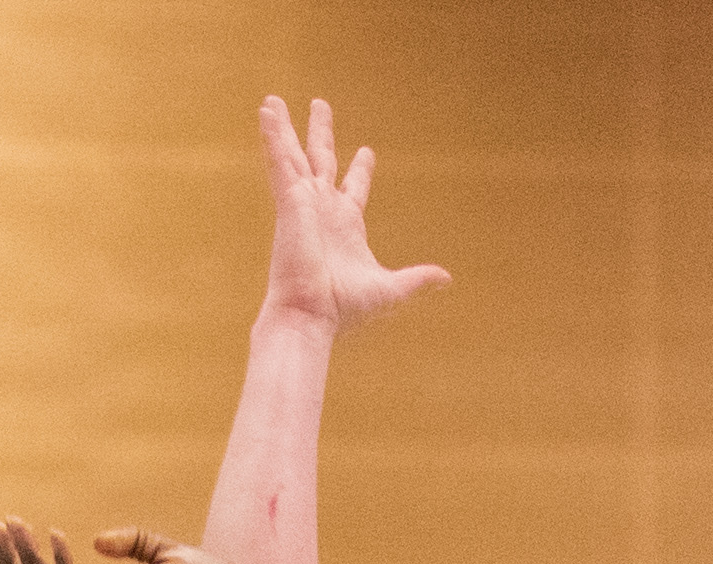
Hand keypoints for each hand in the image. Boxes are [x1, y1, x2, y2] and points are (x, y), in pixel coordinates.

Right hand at [255, 95, 448, 333]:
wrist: (312, 314)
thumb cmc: (345, 308)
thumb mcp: (390, 289)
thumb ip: (416, 279)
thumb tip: (446, 278)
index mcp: (346, 226)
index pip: (354, 189)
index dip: (361, 170)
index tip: (366, 152)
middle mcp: (323, 209)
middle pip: (322, 160)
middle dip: (320, 134)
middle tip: (320, 105)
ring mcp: (304, 202)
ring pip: (293, 154)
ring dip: (284, 127)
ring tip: (273, 100)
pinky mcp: (289, 199)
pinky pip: (279, 160)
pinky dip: (272, 136)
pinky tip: (266, 111)